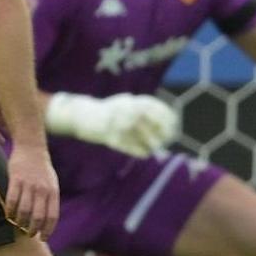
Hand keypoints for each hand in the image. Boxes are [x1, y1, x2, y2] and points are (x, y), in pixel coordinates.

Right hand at [3, 141, 59, 237]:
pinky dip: (9, 211)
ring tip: (18, 225)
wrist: (32, 148)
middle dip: (32, 229)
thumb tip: (47, 221)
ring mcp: (29, 185)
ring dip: (20, 222)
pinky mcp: (16, 179)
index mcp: (53, 192)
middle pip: (37, 217)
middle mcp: (42, 189)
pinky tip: (8, 215)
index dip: (47, 230)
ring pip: (23, 211)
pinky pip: (11, 200)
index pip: (52, 216)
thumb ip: (50, 200)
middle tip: (29, 234)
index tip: (43, 238)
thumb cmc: (42, 169)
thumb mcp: (52, 183)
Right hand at [44, 91, 179, 156]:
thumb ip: (144, 108)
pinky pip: (126, 145)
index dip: (166, 116)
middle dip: (160, 131)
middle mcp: (123, 109)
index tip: (173, 125)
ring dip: (149, 142)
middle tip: (166, 139)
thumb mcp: (128, 103)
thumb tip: (170, 119)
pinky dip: (137, 151)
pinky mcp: (107, 136)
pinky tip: (145, 154)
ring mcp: (115, 122)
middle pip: (147, 120)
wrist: (83, 115)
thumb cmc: (111, 111)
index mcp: (130, 100)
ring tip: (155, 148)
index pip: (153, 106)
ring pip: (137, 133)